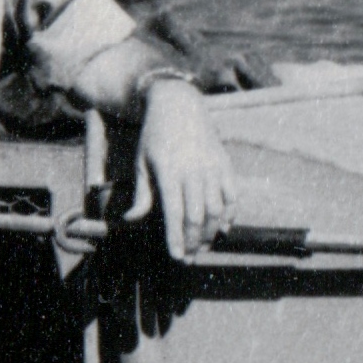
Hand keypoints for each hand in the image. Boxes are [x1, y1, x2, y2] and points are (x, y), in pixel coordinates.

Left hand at [123, 78, 233, 259]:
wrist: (179, 105)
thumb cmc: (154, 137)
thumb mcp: (141, 163)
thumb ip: (141, 195)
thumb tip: (131, 220)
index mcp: (169, 171)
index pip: (175, 213)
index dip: (176, 238)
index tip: (176, 256)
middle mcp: (194, 170)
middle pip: (198, 216)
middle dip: (193, 241)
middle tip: (189, 257)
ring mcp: (212, 167)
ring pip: (217, 209)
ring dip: (211, 233)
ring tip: (202, 246)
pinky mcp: (225, 164)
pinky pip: (232, 196)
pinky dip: (229, 215)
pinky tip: (222, 229)